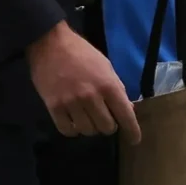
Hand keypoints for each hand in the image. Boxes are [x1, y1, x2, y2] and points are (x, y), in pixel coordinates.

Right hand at [26, 21, 140, 141]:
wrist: (50, 44)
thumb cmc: (81, 53)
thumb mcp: (105, 65)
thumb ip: (116, 87)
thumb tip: (126, 109)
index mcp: (108, 84)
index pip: (125, 114)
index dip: (132, 130)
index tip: (135, 140)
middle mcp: (91, 97)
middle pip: (106, 127)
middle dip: (109, 125)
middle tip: (104, 116)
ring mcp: (72, 104)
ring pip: (88, 131)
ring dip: (91, 127)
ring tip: (88, 116)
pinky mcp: (54, 108)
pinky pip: (68, 130)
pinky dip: (73, 129)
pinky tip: (74, 121)